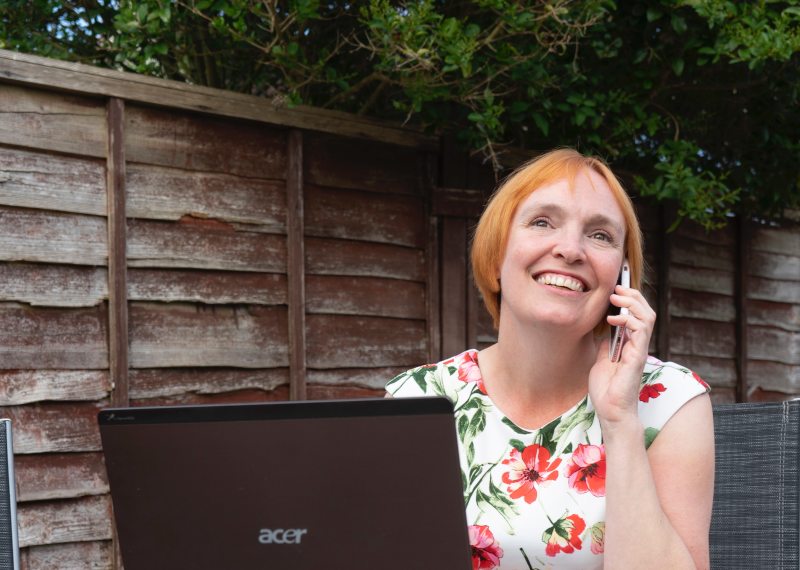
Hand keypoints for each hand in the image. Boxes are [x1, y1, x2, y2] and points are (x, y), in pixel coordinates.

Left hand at [588, 285, 656, 428]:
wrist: (610, 412)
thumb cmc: (606, 390)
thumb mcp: (600, 360)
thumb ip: (606, 344)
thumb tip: (605, 330)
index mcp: (630, 344)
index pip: (637, 315)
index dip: (630, 299)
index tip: (617, 286)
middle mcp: (638, 345)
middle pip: (645, 311)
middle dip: (633, 295)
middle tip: (617, 286)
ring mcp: (639, 350)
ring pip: (647, 317)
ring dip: (632, 302)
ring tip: (616, 296)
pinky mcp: (637, 357)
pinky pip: (640, 331)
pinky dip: (628, 319)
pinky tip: (613, 319)